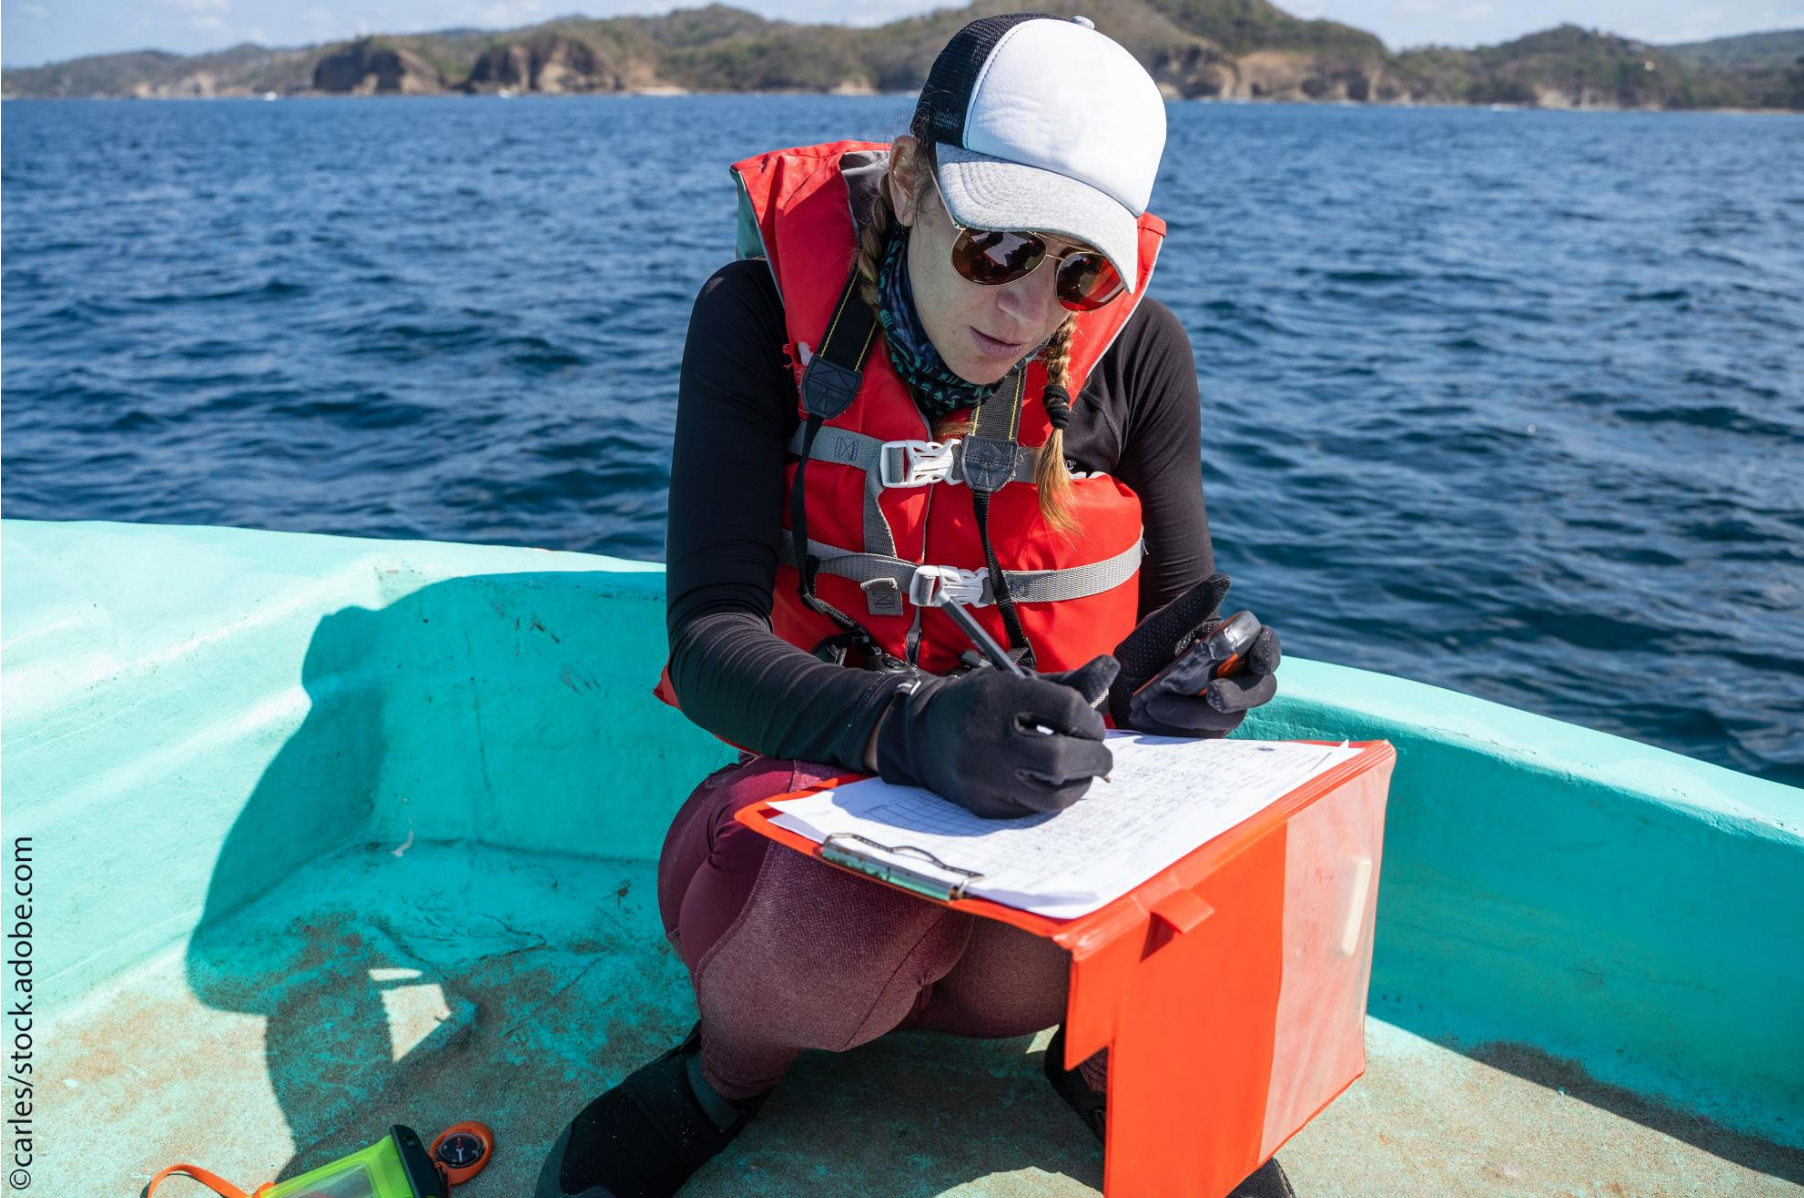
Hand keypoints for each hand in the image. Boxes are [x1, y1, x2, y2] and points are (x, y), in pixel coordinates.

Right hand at [874, 657, 1118, 818]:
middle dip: (1095, 758)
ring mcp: (983, 777)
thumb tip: (1111, 667)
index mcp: (998, 697)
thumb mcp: (1014, 683)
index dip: (1090, 720)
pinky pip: (1033, 809)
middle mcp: (987, 738)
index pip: (1065, 709)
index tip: (1092, 725)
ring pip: (1052, 796)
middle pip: (1060, 758)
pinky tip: (1053, 782)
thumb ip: (1065, 683)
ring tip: (1083, 772)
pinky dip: (1052, 796)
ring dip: (1080, 784)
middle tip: (1102, 756)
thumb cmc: (979, 704)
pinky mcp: (983, 806)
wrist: (922, 734)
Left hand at [1108, 575, 1280, 737]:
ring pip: (1232, 716)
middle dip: (1241, 692)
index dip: (1269, 651)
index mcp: (1232, 647)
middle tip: (1215, 692)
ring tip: (1157, 703)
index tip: (1258, 655)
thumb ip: (1190, 607)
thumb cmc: (1145, 652)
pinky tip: (1151, 711)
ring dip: (1194, 710)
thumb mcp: (1160, 627)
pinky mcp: (1204, 732)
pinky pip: (1202, 733)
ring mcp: (1222, 709)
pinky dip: (1177, 722)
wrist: (1112, 688)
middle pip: (1262, 688)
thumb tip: (1224, 580)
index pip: (1266, 647)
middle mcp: (1235, 678)